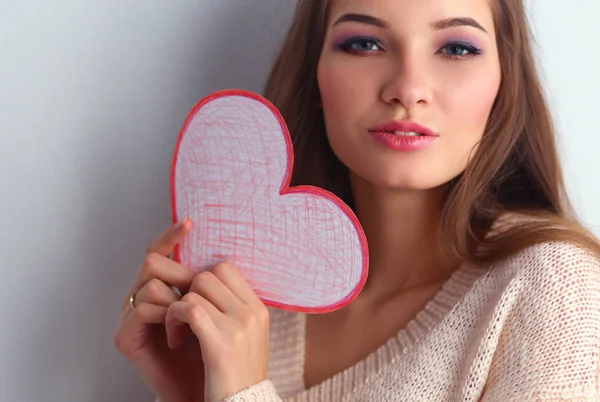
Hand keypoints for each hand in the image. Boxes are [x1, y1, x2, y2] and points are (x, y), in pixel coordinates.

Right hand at [114, 219, 205, 401]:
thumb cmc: (210, 349)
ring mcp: (129, 316)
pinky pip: (143, 308)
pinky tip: (177, 334)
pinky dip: (165, 317)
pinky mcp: (124, 336)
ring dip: (176, 300)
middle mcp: (140, 297)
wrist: (205, 388)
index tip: (190, 223)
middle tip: (195, 293)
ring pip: (151, 283)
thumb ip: (206, 283)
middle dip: (179, 273)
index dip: (171, 236)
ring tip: (190, 323)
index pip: (159, 252)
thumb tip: (217, 253)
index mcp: (159, 288)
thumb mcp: (214, 308)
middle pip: (152, 261)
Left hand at [165, 262, 269, 401]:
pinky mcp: (220, 345)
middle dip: (187, 292)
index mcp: (258, 309)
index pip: (225, 268)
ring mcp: (239, 328)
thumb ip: (230, 308)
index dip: (203, 280)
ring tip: (177, 331)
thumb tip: (203, 282)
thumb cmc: (235, 375)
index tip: (195, 302)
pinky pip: (189, 309)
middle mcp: (251, 314)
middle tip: (182, 317)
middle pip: (208, 275)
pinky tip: (174, 338)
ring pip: (195, 291)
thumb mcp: (243, 336)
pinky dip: (173, 319)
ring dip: (176, 309)